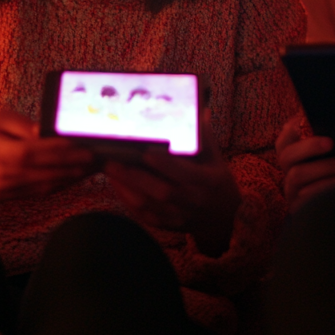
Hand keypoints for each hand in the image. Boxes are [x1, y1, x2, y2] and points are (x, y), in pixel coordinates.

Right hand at [0, 110, 95, 201]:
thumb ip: (20, 123)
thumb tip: (44, 130)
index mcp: (4, 152)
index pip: (40, 151)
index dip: (64, 149)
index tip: (86, 145)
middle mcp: (10, 173)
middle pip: (50, 170)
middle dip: (78, 164)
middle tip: (100, 157)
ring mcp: (13, 189)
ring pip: (50, 184)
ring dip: (75, 176)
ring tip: (96, 167)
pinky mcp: (15, 198)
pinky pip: (43, 192)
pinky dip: (62, 184)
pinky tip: (77, 176)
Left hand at [104, 114, 241, 256]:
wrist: (224, 217)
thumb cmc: (217, 181)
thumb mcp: (216, 159)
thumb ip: (205, 137)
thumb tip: (199, 108)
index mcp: (208, 181)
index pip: (185, 173)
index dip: (165, 165)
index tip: (145, 152)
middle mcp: (194, 201)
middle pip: (161, 192)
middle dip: (134, 177)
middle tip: (111, 161)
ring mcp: (180, 216)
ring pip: (149, 206)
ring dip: (126, 188)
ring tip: (109, 170)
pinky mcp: (169, 225)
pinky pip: (145, 216)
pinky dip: (129, 202)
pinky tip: (117, 185)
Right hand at [275, 116, 334, 211]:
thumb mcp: (331, 148)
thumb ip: (326, 131)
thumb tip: (331, 110)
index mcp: (290, 149)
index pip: (284, 136)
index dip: (293, 128)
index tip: (309, 120)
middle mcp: (286, 168)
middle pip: (288, 155)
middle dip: (309, 147)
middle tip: (332, 143)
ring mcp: (291, 188)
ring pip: (299, 175)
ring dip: (327, 168)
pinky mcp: (299, 206)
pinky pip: (311, 197)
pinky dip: (332, 187)